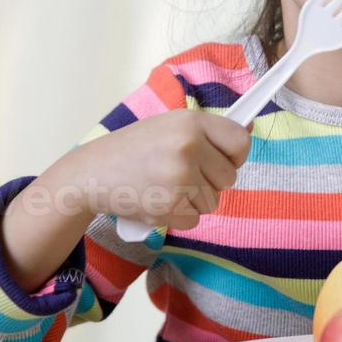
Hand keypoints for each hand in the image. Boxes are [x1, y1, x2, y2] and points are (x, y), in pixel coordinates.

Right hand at [62, 108, 251, 230]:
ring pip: (213, 201)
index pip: (240, 142)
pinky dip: (179, 216)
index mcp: (191, 122)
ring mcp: (179, 178)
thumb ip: (207, 131)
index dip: (235, 156)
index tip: (223, 160)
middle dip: (211, 181)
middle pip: (229, 177)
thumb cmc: (135, 148)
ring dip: (194, 200)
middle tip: (182, 174)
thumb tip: (249, 128)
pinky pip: (194, 219)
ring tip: (165, 185)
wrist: (92, 173)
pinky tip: (158, 200)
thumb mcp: (170, 126)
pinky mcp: (169, 206)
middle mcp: (188, 147)